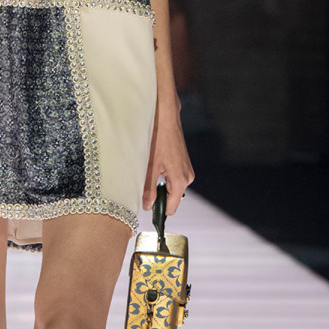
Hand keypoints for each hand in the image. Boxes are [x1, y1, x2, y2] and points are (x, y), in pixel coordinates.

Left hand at [142, 98, 193, 213]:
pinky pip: (171, 177)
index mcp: (180, 181)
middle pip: (171, 197)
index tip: (146, 212)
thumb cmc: (157, 139)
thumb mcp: (149, 167)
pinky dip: (161, 176)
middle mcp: (187, 177)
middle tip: (140, 188)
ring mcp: (186, 169)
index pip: (172, 208)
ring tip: (145, 173)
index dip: (159, 212)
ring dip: (157, 184)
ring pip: (170, 186)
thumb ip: (147, 189)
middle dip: (157, 196)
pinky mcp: (182, 162)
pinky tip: (151, 165)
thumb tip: (146, 206)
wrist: (164, 117)